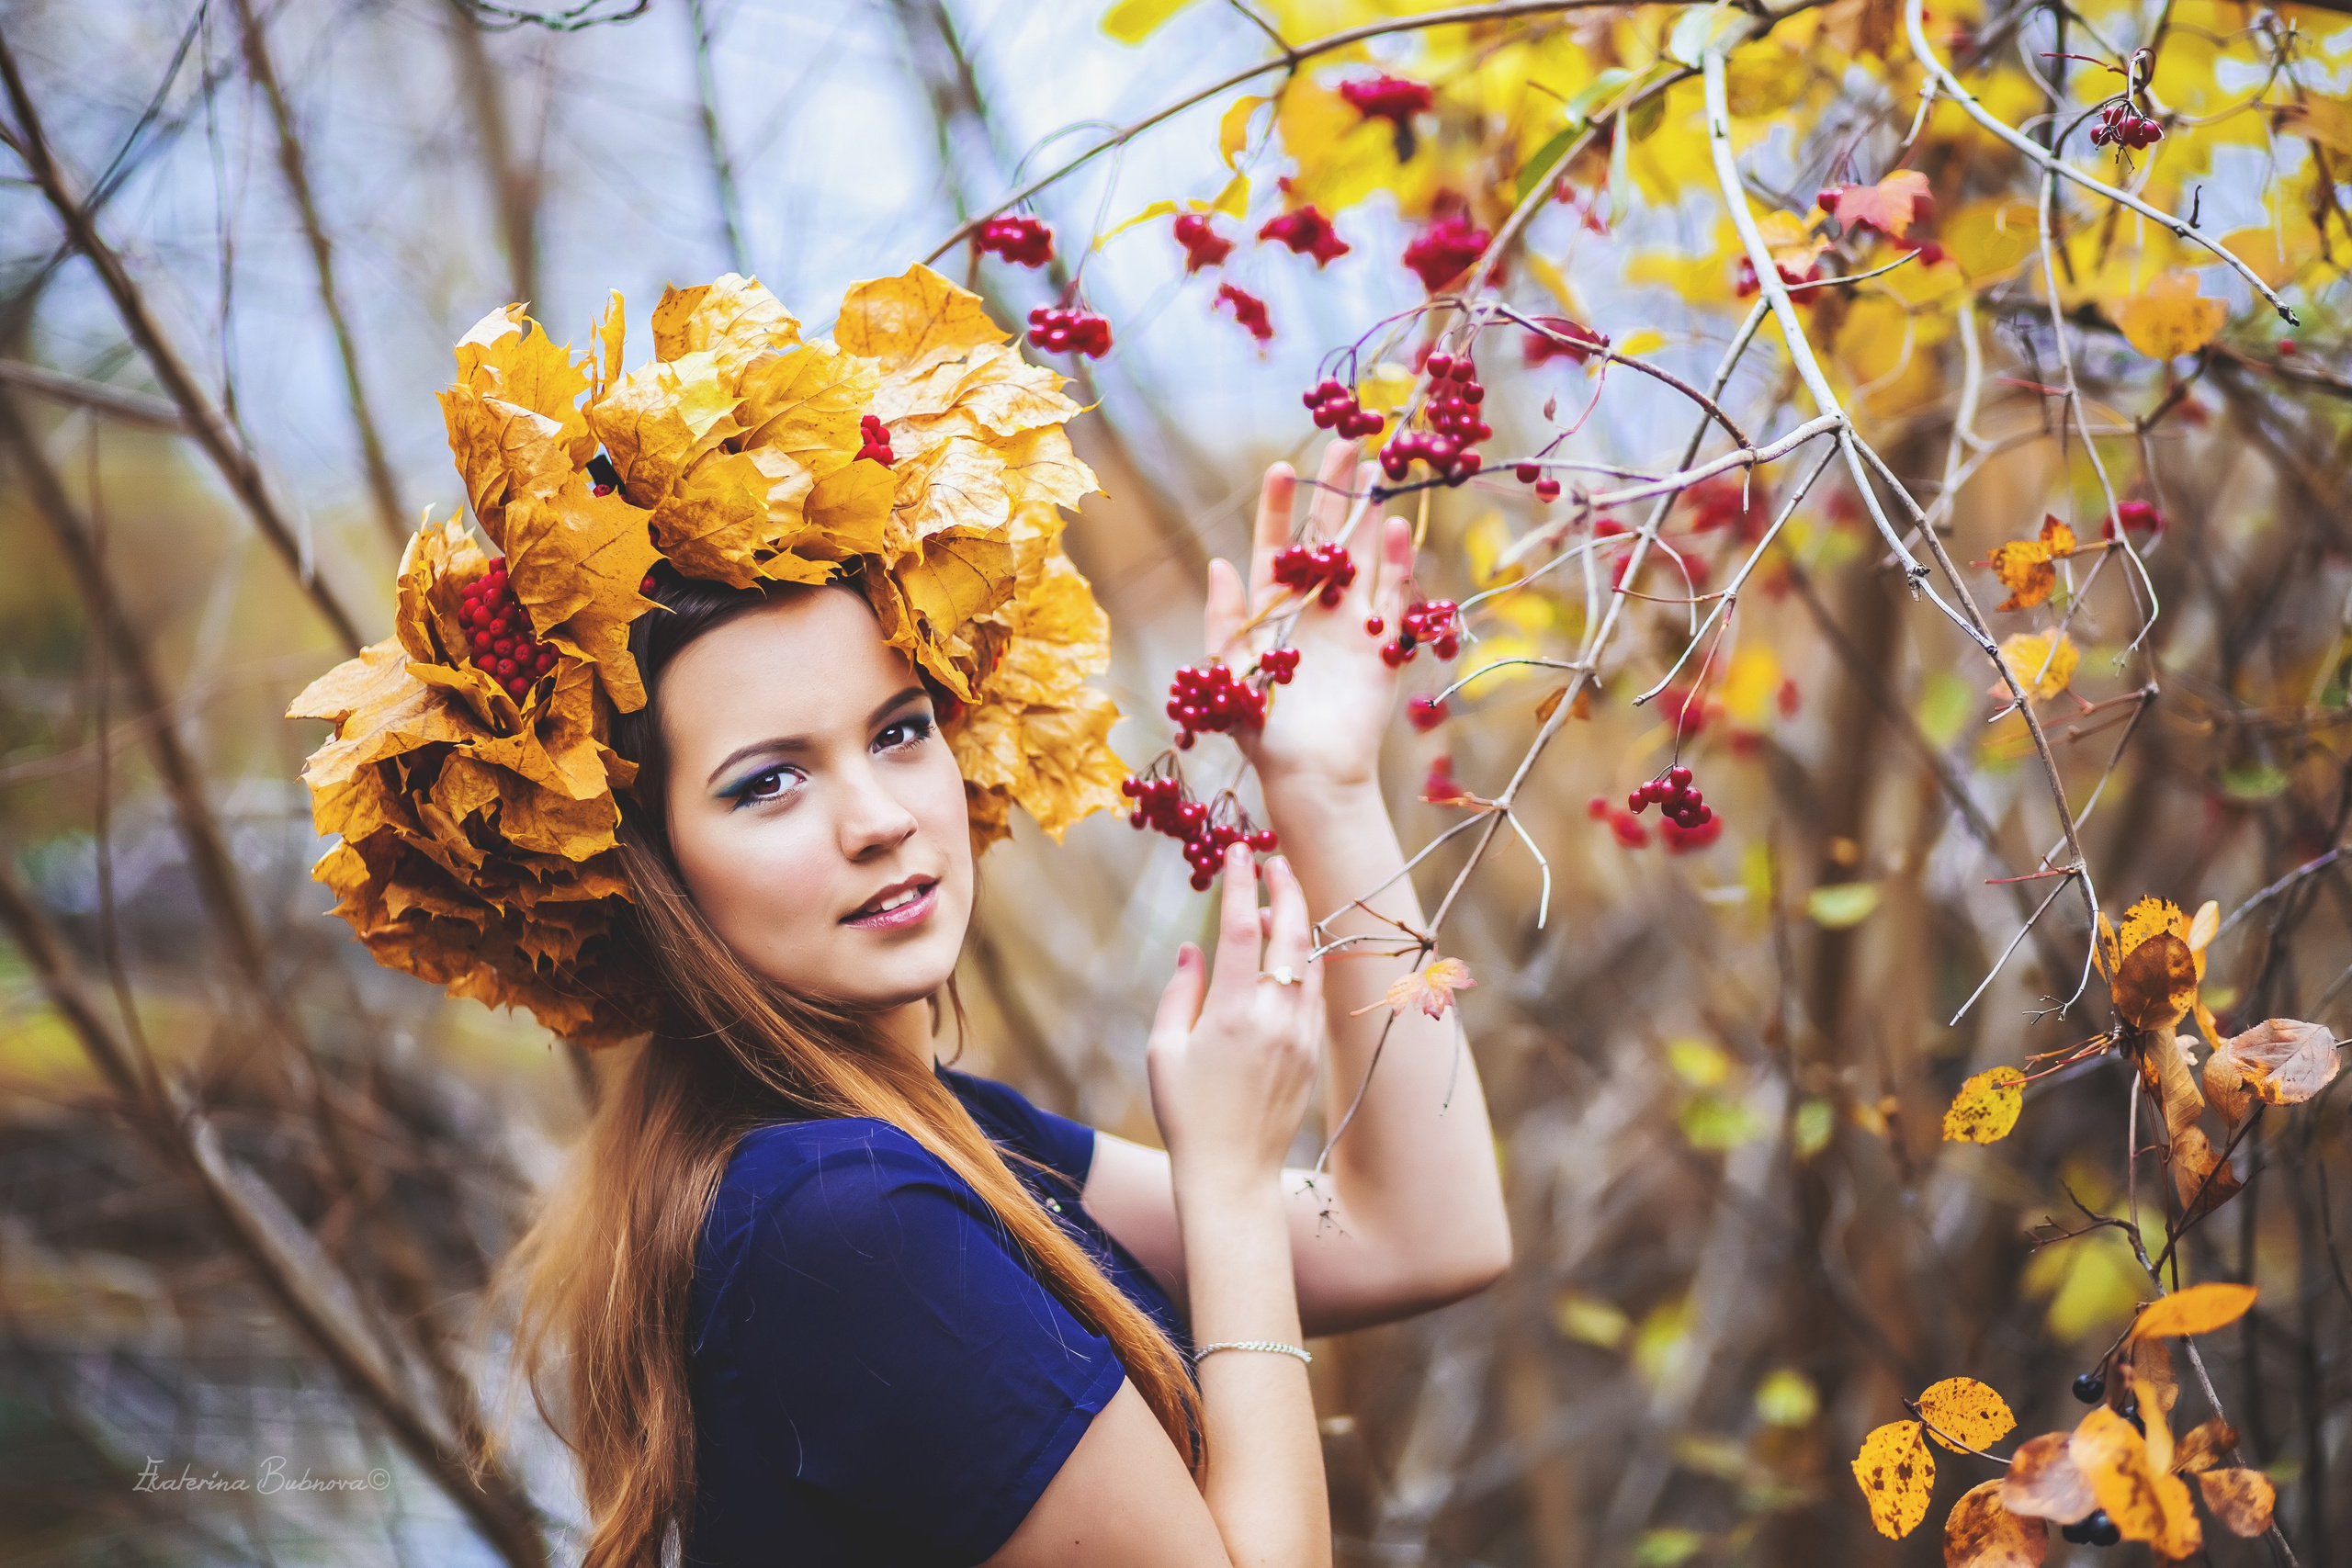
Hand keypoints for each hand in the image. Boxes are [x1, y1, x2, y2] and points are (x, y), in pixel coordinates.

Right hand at [1144, 845, 1323, 1193]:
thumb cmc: (1186, 1115)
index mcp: (1233, 1013)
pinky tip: (1291, 956)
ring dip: (1297, 926)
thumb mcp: (1164, 1051)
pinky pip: (1315, 994)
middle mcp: (1275, 1018)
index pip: (1239, 930)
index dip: (1240, 884)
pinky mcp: (1313, 1053)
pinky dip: (1306, 964)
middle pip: (1290, 934)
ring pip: (1311, 962)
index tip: (1240, 851)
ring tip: (1277, 904)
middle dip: (1285, 889)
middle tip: (1275, 860)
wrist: (1231, 1175)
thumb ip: (1180, 994)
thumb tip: (1192, 950)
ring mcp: (1301, 1035)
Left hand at [1205, 438, 1414, 792]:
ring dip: (1372, 515)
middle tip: (1350, 441)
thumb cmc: (1262, 730)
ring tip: (1382, 471)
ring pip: (1365, 556)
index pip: (1275, 545)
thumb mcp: (1228, 672)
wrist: (1309, 774)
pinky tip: (1395, 529)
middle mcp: (1314, 607)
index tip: (1282, 467)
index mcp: (1273, 609)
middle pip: (1328, 536)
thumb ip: (1224, 619)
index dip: (1278, 507)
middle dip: (1338, 490)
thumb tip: (1218, 561)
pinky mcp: (1381, 644)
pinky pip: (1392, 595)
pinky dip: (1396, 564)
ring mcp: (1351, 622)